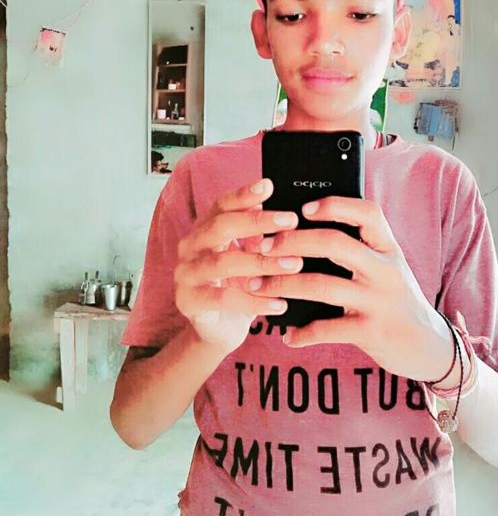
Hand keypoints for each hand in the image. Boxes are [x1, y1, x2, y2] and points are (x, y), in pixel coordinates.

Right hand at [174, 178, 302, 355]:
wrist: (221, 330)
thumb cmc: (240, 287)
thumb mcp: (252, 258)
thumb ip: (262, 236)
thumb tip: (289, 214)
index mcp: (205, 229)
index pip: (222, 205)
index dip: (244, 195)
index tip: (269, 185)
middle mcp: (190, 247)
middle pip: (220, 227)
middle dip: (257, 222)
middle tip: (291, 220)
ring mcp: (185, 274)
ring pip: (223, 263)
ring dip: (262, 263)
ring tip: (295, 264)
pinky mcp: (188, 302)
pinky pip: (223, 299)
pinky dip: (254, 301)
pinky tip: (280, 303)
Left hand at [246, 194, 450, 380]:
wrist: (429, 346)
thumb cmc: (396, 301)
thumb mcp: (386, 269)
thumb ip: (359, 251)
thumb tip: (304, 232)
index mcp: (388, 249)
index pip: (367, 212)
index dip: (334, 205)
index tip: (303, 208)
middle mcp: (386, 270)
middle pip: (334, 243)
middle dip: (292, 242)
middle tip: (263, 246)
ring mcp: (379, 301)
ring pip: (323, 285)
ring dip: (283, 284)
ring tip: (258, 286)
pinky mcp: (372, 332)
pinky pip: (328, 329)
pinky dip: (303, 332)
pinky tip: (288, 335)